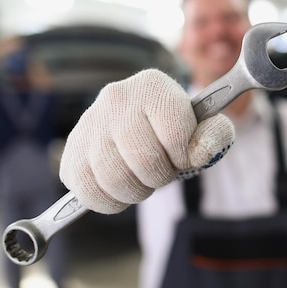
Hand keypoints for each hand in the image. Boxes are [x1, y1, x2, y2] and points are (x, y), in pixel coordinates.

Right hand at [59, 69, 234, 213]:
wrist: (140, 125)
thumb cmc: (174, 130)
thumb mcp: (204, 127)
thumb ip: (216, 134)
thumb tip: (200, 152)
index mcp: (152, 86)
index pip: (176, 136)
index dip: (184, 155)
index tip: (182, 152)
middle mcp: (114, 98)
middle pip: (144, 161)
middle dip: (160, 176)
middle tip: (160, 169)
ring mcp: (88, 125)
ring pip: (114, 179)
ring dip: (135, 191)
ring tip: (140, 177)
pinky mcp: (71, 152)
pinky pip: (87, 193)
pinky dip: (109, 202)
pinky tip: (119, 188)